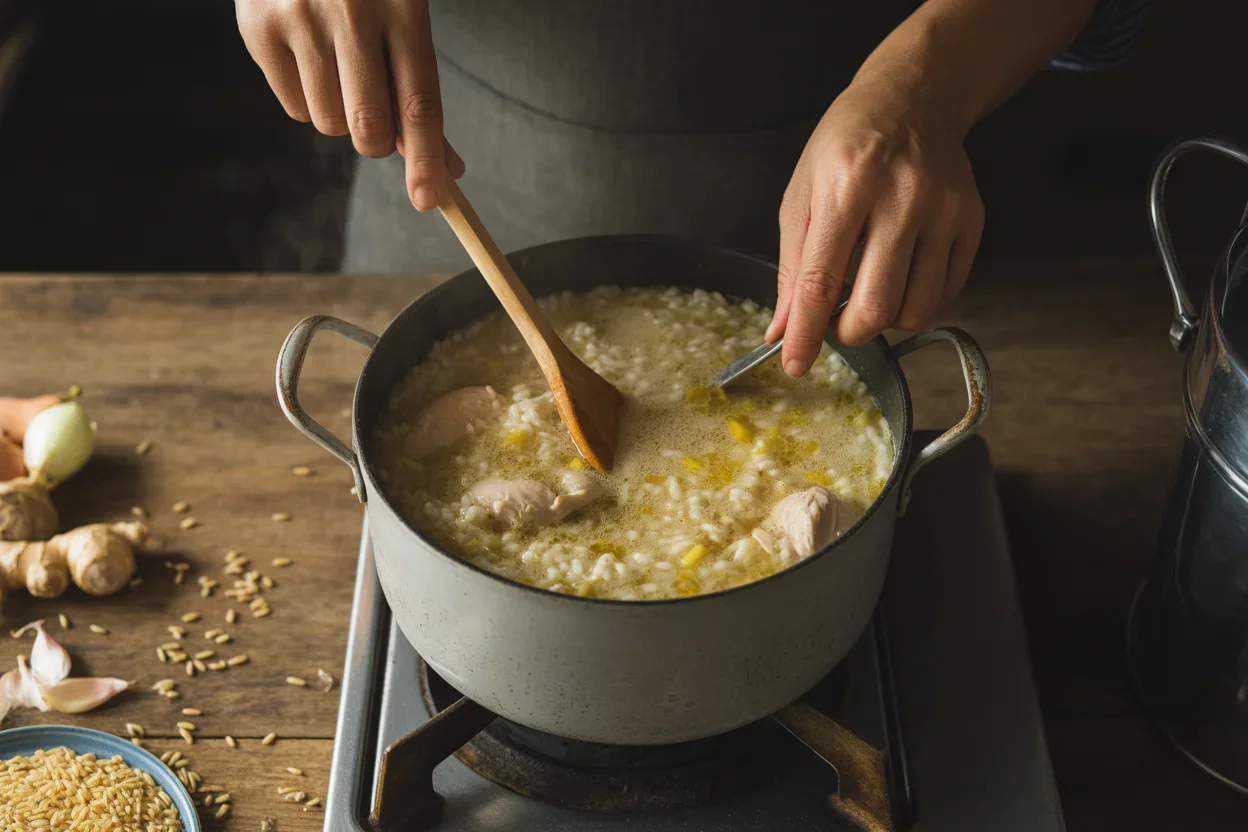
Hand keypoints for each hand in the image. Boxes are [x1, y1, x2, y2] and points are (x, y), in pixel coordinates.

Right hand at [236, 0, 463, 211]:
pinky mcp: (258, 28)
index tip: (428, 199)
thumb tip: (445, 166)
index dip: (425, 159)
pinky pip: (295, 108)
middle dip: (377, 143)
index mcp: (402, 5)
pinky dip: (309, 99)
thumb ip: (418, 85)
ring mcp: (298, 18)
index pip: (418, 103)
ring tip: (340, 69)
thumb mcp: (404, 14)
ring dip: (340, 117)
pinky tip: (311, 58)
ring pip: (328, 124)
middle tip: (377, 126)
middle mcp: (349, 10)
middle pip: (368, 124)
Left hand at [767, 78, 983, 376]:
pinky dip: (917, 303)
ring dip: (884, 321)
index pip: (820, 282)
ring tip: (868, 293)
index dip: (805, 333)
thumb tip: (782, 331)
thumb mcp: (801, 196)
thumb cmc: (846, 148)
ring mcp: (943, 210)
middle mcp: (900, 198)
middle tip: (836, 321)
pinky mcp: (972, 221)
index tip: (795, 364)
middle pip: (875, 306)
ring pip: (915, 309)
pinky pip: (946, 294)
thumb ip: (792, 269)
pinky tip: (900, 278)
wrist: (912, 100)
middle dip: (849, 332)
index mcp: (845, 188)